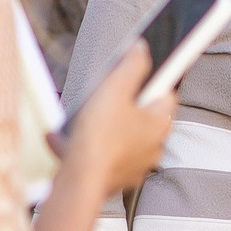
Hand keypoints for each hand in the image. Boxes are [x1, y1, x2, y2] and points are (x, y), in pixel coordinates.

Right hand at [58, 41, 176, 198]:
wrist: (79, 182)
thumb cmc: (100, 137)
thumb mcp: (114, 89)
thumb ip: (132, 66)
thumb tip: (142, 49)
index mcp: (160, 124)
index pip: (166, 93)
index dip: (150, 80)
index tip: (134, 73)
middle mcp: (154, 146)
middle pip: (142, 115)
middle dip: (121, 104)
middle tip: (102, 96)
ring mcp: (136, 165)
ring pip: (120, 136)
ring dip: (101, 127)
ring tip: (80, 120)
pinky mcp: (116, 178)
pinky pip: (102, 156)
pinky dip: (87, 148)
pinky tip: (64, 141)